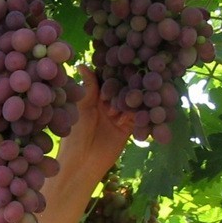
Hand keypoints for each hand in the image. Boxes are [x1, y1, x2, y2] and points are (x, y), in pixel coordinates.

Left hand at [57, 66, 133, 181]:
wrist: (83, 162)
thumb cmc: (75, 134)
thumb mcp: (82, 108)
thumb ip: (88, 88)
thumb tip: (82, 64)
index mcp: (93, 95)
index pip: (107, 78)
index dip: (114, 70)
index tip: (122, 60)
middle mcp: (107, 102)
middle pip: (123, 86)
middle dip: (128, 83)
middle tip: (134, 76)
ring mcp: (119, 113)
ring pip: (133, 100)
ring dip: (136, 97)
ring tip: (139, 93)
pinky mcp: (129, 126)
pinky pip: (140, 116)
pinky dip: (143, 113)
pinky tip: (146, 108)